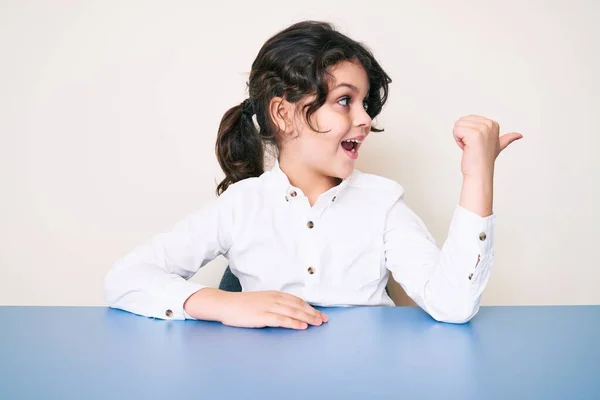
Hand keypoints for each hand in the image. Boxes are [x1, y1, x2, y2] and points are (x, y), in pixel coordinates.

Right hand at [184, 288, 327, 329]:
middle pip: (298, 306)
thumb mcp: (261, 300)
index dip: (310, 307)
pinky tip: (302, 327)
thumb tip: (287, 311)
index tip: (320, 313)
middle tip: (324, 320)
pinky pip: (282, 319)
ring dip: (307, 318)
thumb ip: (274, 304)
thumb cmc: (241, 305)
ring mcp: (268, 307)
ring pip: (293, 312)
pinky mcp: (262, 316)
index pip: (297, 300)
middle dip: (313, 313)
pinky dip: (293, 323)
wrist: (225, 304)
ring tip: (318, 323)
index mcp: (274, 294)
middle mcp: (274, 298)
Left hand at [453, 115, 522, 178]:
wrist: (480, 173)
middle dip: (462, 134)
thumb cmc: (484, 160)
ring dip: (459, 138)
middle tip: (472, 146)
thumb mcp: (498, 146)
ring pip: (457, 125)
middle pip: (461, 120)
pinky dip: (457, 141)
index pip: (467, 119)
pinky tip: (467, 148)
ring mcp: (483, 129)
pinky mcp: (474, 135)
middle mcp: (489, 124)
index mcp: (493, 124)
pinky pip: (456, 130)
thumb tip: (520, 135)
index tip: (476, 143)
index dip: (467, 132)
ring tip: (470, 147)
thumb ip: (507, 139)